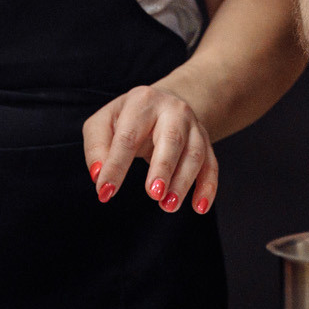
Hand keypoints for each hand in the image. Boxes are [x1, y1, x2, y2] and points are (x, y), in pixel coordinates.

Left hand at [84, 86, 217, 214]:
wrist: (165, 102)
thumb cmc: (128, 118)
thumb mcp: (104, 123)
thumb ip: (97, 147)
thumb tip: (98, 175)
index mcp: (142, 102)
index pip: (128, 137)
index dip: (116, 166)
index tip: (105, 192)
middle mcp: (173, 110)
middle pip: (171, 139)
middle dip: (163, 167)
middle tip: (153, 194)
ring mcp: (193, 126)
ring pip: (194, 154)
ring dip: (183, 182)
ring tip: (168, 206)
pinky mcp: (206, 142)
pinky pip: (211, 165)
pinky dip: (208, 187)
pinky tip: (199, 207)